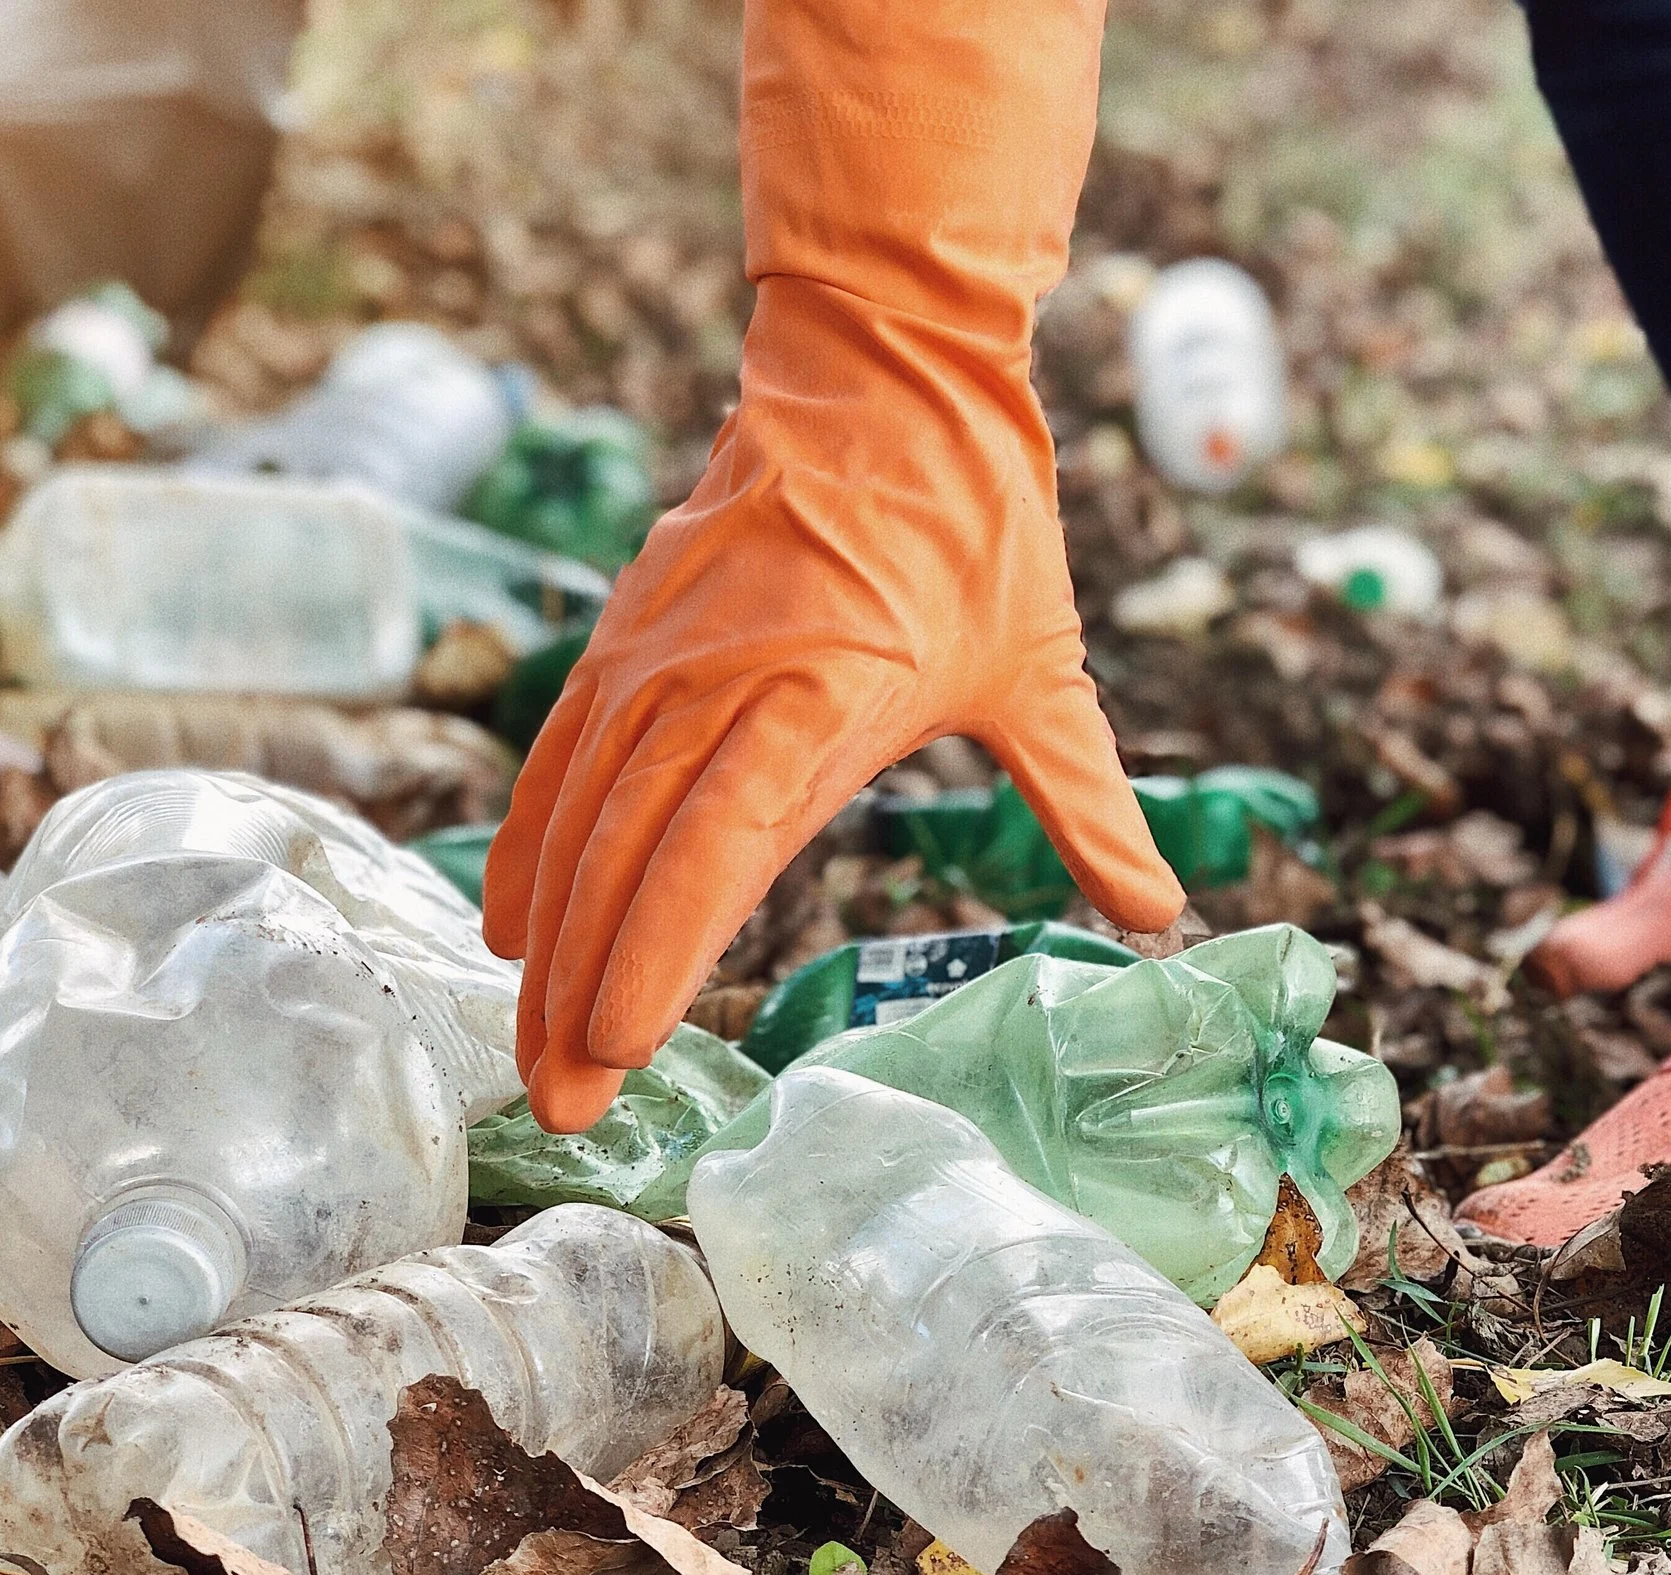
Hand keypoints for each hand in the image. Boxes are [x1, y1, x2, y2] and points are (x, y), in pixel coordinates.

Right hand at [483, 81, 1181, 1130]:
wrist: (886, 369)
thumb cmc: (976, 524)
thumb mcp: (1043, 669)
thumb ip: (1088, 804)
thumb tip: (1162, 918)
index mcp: (818, 698)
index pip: (714, 850)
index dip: (657, 952)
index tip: (621, 1048)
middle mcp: (715, 683)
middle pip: (624, 860)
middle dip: (582, 994)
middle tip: (564, 1109)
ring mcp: (657, 657)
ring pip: (577, 822)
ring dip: (547, 943)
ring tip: (536, 1049)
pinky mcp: (627, 637)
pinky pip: (559, 759)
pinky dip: (529, 844)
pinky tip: (508, 922)